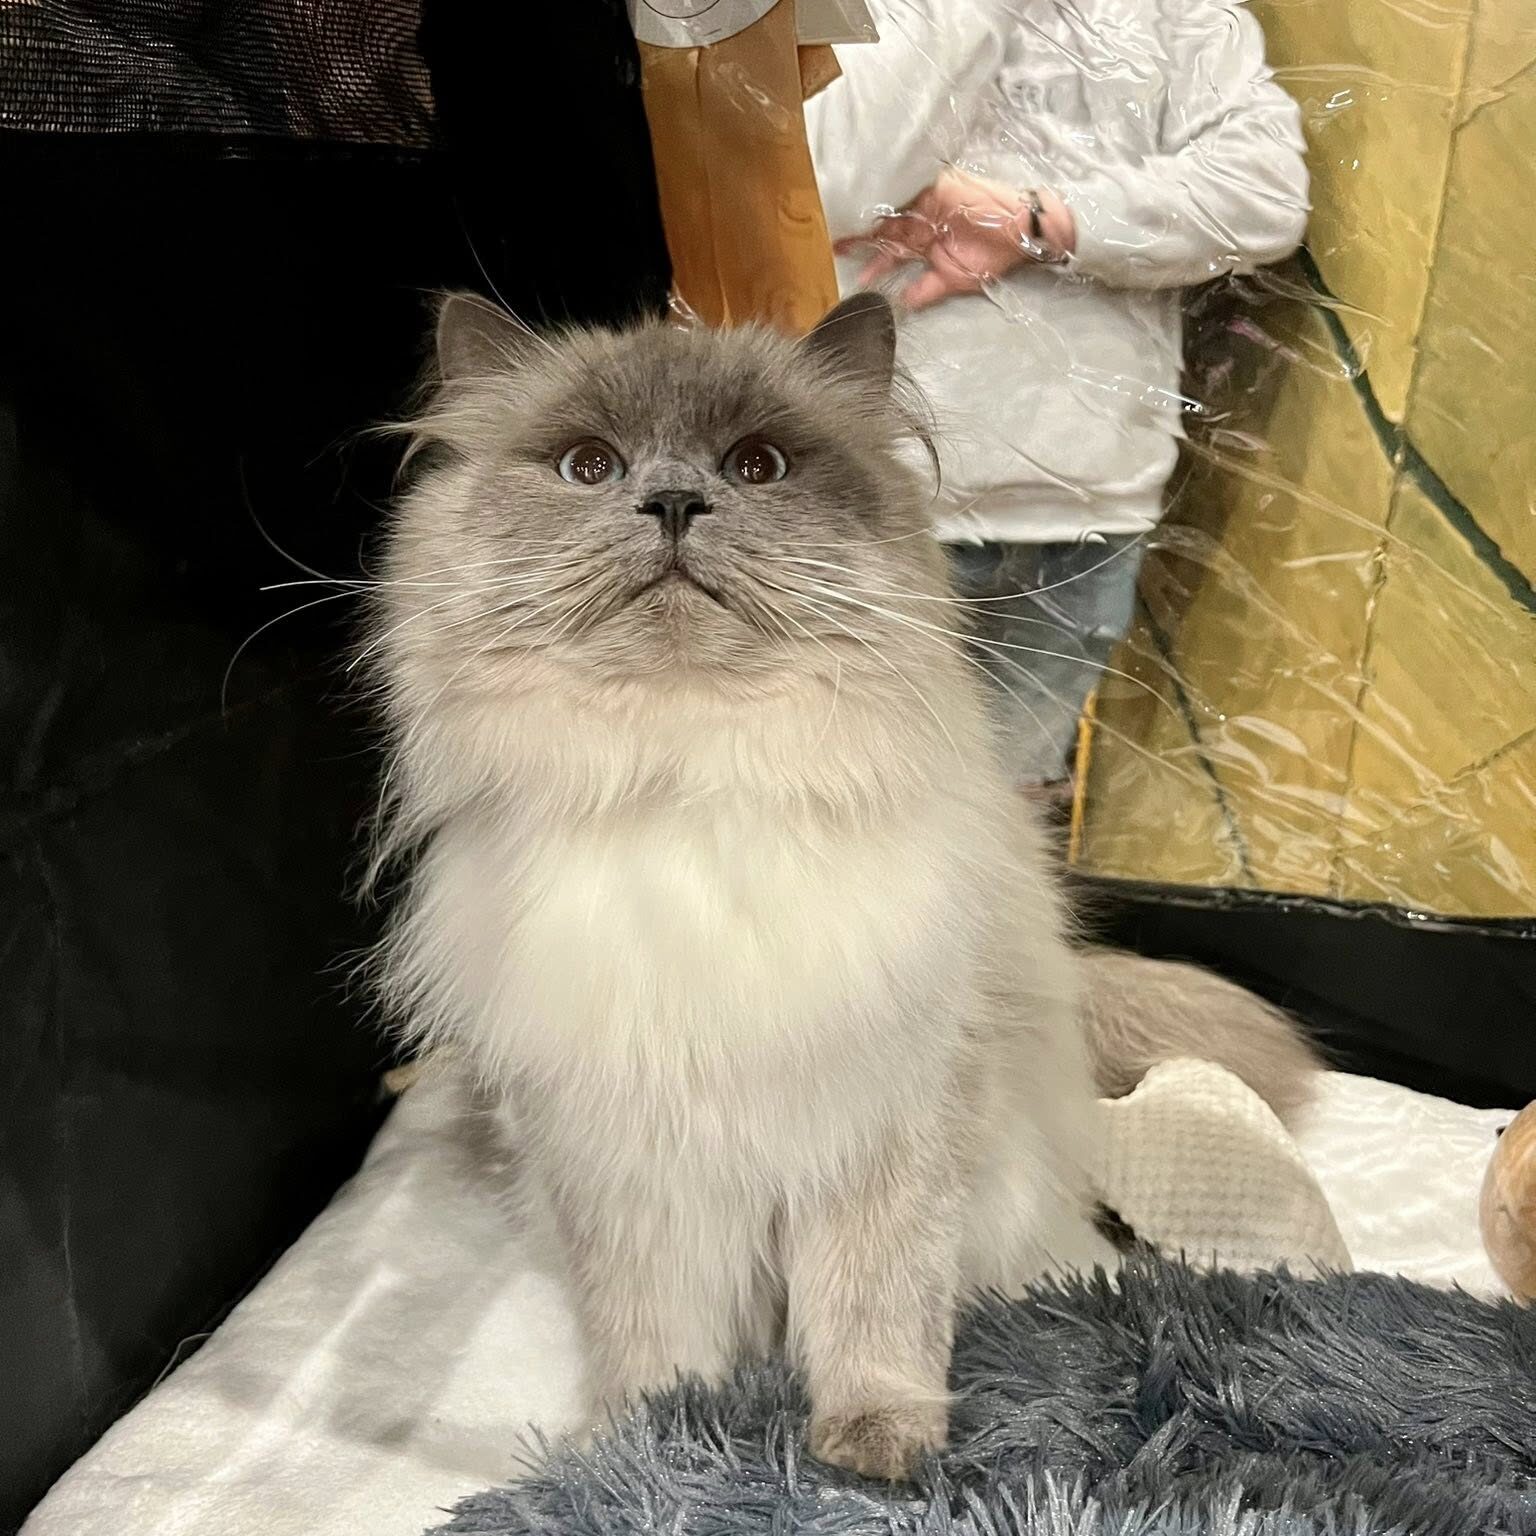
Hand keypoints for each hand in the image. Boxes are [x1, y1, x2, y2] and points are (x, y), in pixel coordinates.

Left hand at [839, 170, 1076, 309]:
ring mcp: (929, 204)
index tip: (852, 274)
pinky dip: (895, 194)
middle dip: (863, 240)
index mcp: (924, 244)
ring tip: (852, 230)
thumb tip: (901, 305)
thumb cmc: (993, 257)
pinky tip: (876, 200)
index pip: (891, 253)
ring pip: (895, 210)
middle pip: (886, 230)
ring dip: (874, 220)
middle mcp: (922, 222)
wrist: (1023, 235)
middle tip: (838, 248)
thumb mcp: (954, 281)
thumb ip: (926, 291)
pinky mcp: (940, 188)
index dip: (872, 263)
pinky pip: (912, 189)